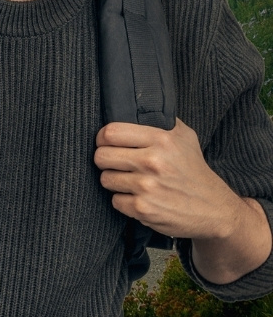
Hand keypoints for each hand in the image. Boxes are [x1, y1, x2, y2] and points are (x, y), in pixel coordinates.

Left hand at [94, 118, 271, 282]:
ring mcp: (147, 186)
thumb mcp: (185, 137)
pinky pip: (115, 200)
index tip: (108, 144)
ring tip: (133, 181)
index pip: (110, 132)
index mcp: (162, 139)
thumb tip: (132, 108)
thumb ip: (159, 120)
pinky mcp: (143, 208)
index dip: (103, 139)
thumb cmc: (194, 170)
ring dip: (115, 182)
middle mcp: (153, 161)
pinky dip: (124, 201)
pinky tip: (141, 198)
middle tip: (118, 164)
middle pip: (101, 156)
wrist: (215, 209)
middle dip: (106, 161)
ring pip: (105, 179)